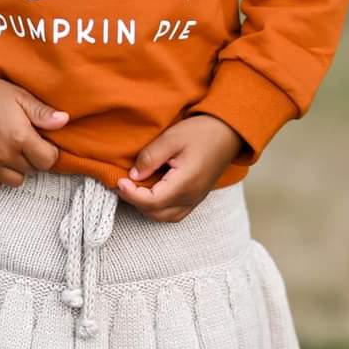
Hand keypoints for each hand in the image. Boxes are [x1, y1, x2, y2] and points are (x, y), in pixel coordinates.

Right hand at [0, 70, 69, 191]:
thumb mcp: (20, 96)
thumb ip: (42, 112)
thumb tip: (64, 121)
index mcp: (20, 137)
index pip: (47, 161)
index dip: (50, 151)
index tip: (43, 141)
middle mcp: (4, 155)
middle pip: (32, 170)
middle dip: (34, 157)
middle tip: (26, 141)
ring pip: (15, 181)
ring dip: (18, 169)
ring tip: (12, 151)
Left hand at [116, 114, 245, 221]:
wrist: (229, 132)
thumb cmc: (201, 132)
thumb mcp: (171, 138)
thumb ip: (150, 158)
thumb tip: (133, 175)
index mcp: (185, 184)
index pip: (152, 201)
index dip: (131, 194)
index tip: (119, 180)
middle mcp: (191, 197)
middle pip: (156, 213)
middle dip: (135, 202)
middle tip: (122, 184)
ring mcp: (195, 200)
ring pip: (165, 217)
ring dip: (146, 207)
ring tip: (134, 189)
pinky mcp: (197, 197)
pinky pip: (174, 213)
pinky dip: (159, 208)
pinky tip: (151, 192)